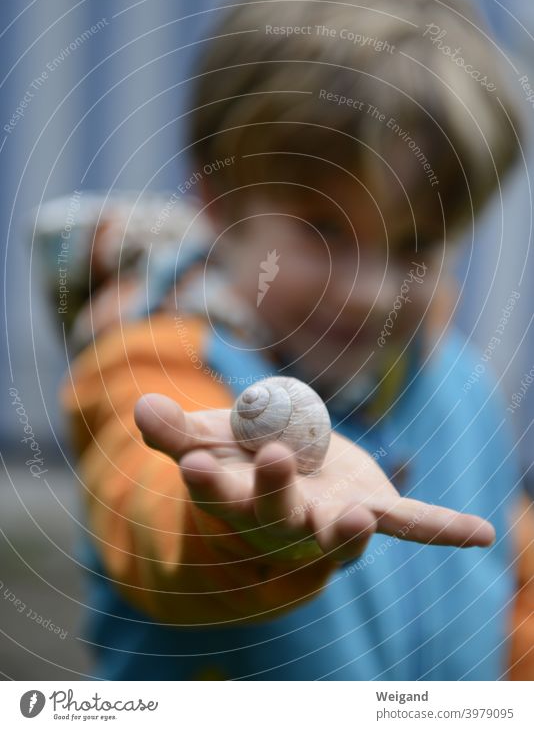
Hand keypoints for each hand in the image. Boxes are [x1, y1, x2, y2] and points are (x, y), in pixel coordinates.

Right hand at [134, 393, 494, 563]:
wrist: (281, 482)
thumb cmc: (238, 457)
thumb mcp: (206, 437)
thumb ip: (174, 428)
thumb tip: (140, 407)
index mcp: (237, 500)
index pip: (217, 493)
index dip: (206, 478)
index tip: (192, 460)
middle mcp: (282, 522)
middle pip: (276, 515)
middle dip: (273, 491)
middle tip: (274, 457)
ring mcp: (330, 520)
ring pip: (335, 529)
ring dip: (346, 529)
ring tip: (358, 518)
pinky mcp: (373, 511)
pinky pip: (410, 523)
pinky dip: (442, 528)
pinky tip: (482, 535)